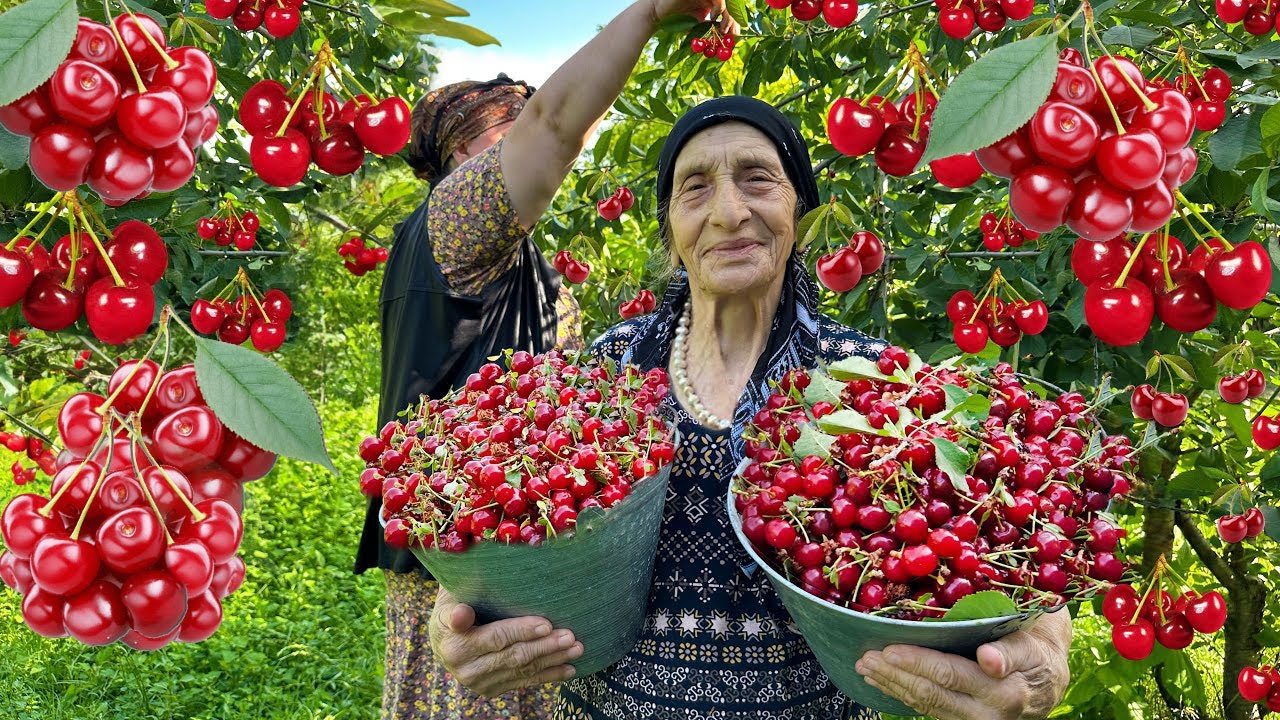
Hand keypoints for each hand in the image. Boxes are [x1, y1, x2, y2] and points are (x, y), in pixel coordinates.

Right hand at [428, 587, 583, 696]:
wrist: (442, 639)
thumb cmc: (453, 605)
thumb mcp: (450, 597)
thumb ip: (459, 597)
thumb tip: (467, 604)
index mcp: (453, 642)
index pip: (495, 636)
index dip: (521, 630)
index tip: (546, 623)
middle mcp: (464, 668)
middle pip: (513, 655)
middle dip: (545, 645)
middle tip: (570, 635)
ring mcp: (477, 682)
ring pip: (522, 670)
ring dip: (552, 660)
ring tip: (577, 648)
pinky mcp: (490, 689)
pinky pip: (523, 682)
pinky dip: (548, 676)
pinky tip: (569, 669)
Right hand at [648, 0, 739, 37]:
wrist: (659, 14)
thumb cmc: (676, 22)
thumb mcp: (699, 28)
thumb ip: (713, 30)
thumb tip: (733, 36)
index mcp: (711, 2)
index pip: (729, 10)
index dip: (735, 21)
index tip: (734, 35)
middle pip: (731, 4)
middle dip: (734, 19)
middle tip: (731, 33)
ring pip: (726, 1)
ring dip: (728, 15)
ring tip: (721, 29)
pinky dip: (719, 8)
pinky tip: (712, 18)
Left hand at [853, 609, 1072, 719]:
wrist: (1047, 682)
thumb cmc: (1036, 652)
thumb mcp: (1031, 646)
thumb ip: (1009, 653)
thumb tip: (988, 659)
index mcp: (1005, 692)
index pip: (950, 676)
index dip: (918, 663)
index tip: (890, 649)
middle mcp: (987, 714)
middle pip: (931, 694)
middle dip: (895, 676)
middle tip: (867, 658)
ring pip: (925, 705)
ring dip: (892, 686)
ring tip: (867, 667)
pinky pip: (928, 709)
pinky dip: (902, 694)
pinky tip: (884, 681)